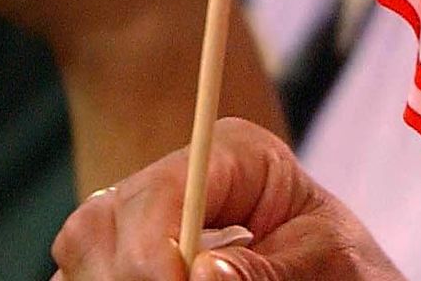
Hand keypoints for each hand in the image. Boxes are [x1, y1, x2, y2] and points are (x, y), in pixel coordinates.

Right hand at [52, 119, 404, 280]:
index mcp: (235, 153)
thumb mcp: (324, 260)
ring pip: (79, 256)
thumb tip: (202, 273)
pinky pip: (79, 280)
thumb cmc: (341, 263)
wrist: (339, 276)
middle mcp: (175, 179)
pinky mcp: (123, 261)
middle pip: (101, 223)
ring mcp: (139, 219)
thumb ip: (268, 269)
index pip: (166, 188)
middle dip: (128, 275)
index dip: (154, 247)